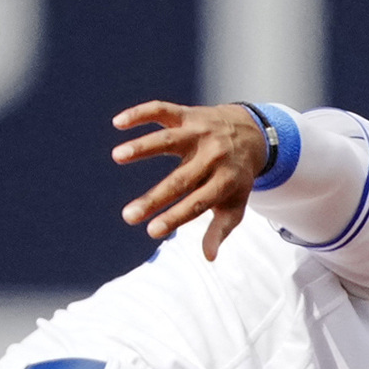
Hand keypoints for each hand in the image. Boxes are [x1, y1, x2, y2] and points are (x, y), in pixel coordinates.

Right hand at [110, 100, 268, 260]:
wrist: (251, 134)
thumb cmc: (235, 177)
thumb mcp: (235, 204)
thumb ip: (220, 229)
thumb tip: (209, 257)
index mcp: (225, 181)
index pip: (198, 203)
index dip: (176, 217)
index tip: (152, 232)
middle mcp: (213, 156)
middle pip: (180, 179)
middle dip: (154, 199)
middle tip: (127, 216)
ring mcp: (200, 133)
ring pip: (169, 140)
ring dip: (143, 146)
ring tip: (117, 156)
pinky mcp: (188, 115)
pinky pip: (163, 110)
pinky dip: (141, 113)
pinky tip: (118, 123)